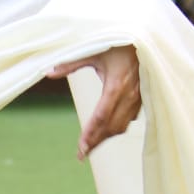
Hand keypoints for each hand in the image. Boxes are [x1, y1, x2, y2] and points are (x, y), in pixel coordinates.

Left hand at [47, 44, 141, 159]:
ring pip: (121, 126)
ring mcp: (137, 98)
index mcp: (115, 85)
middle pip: (111, 127)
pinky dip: (117, 127)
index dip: (90, 134)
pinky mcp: (142, 97)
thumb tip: (48, 72)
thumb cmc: (118, 43)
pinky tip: (108, 131)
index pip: (101, 117)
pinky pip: (129, 119)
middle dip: (96, 142)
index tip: (81, 149)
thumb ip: (71, 63)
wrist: (146, 38)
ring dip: (106, 137)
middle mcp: (128, 95)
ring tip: (92, 146)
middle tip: (82, 154)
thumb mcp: (93, 50)